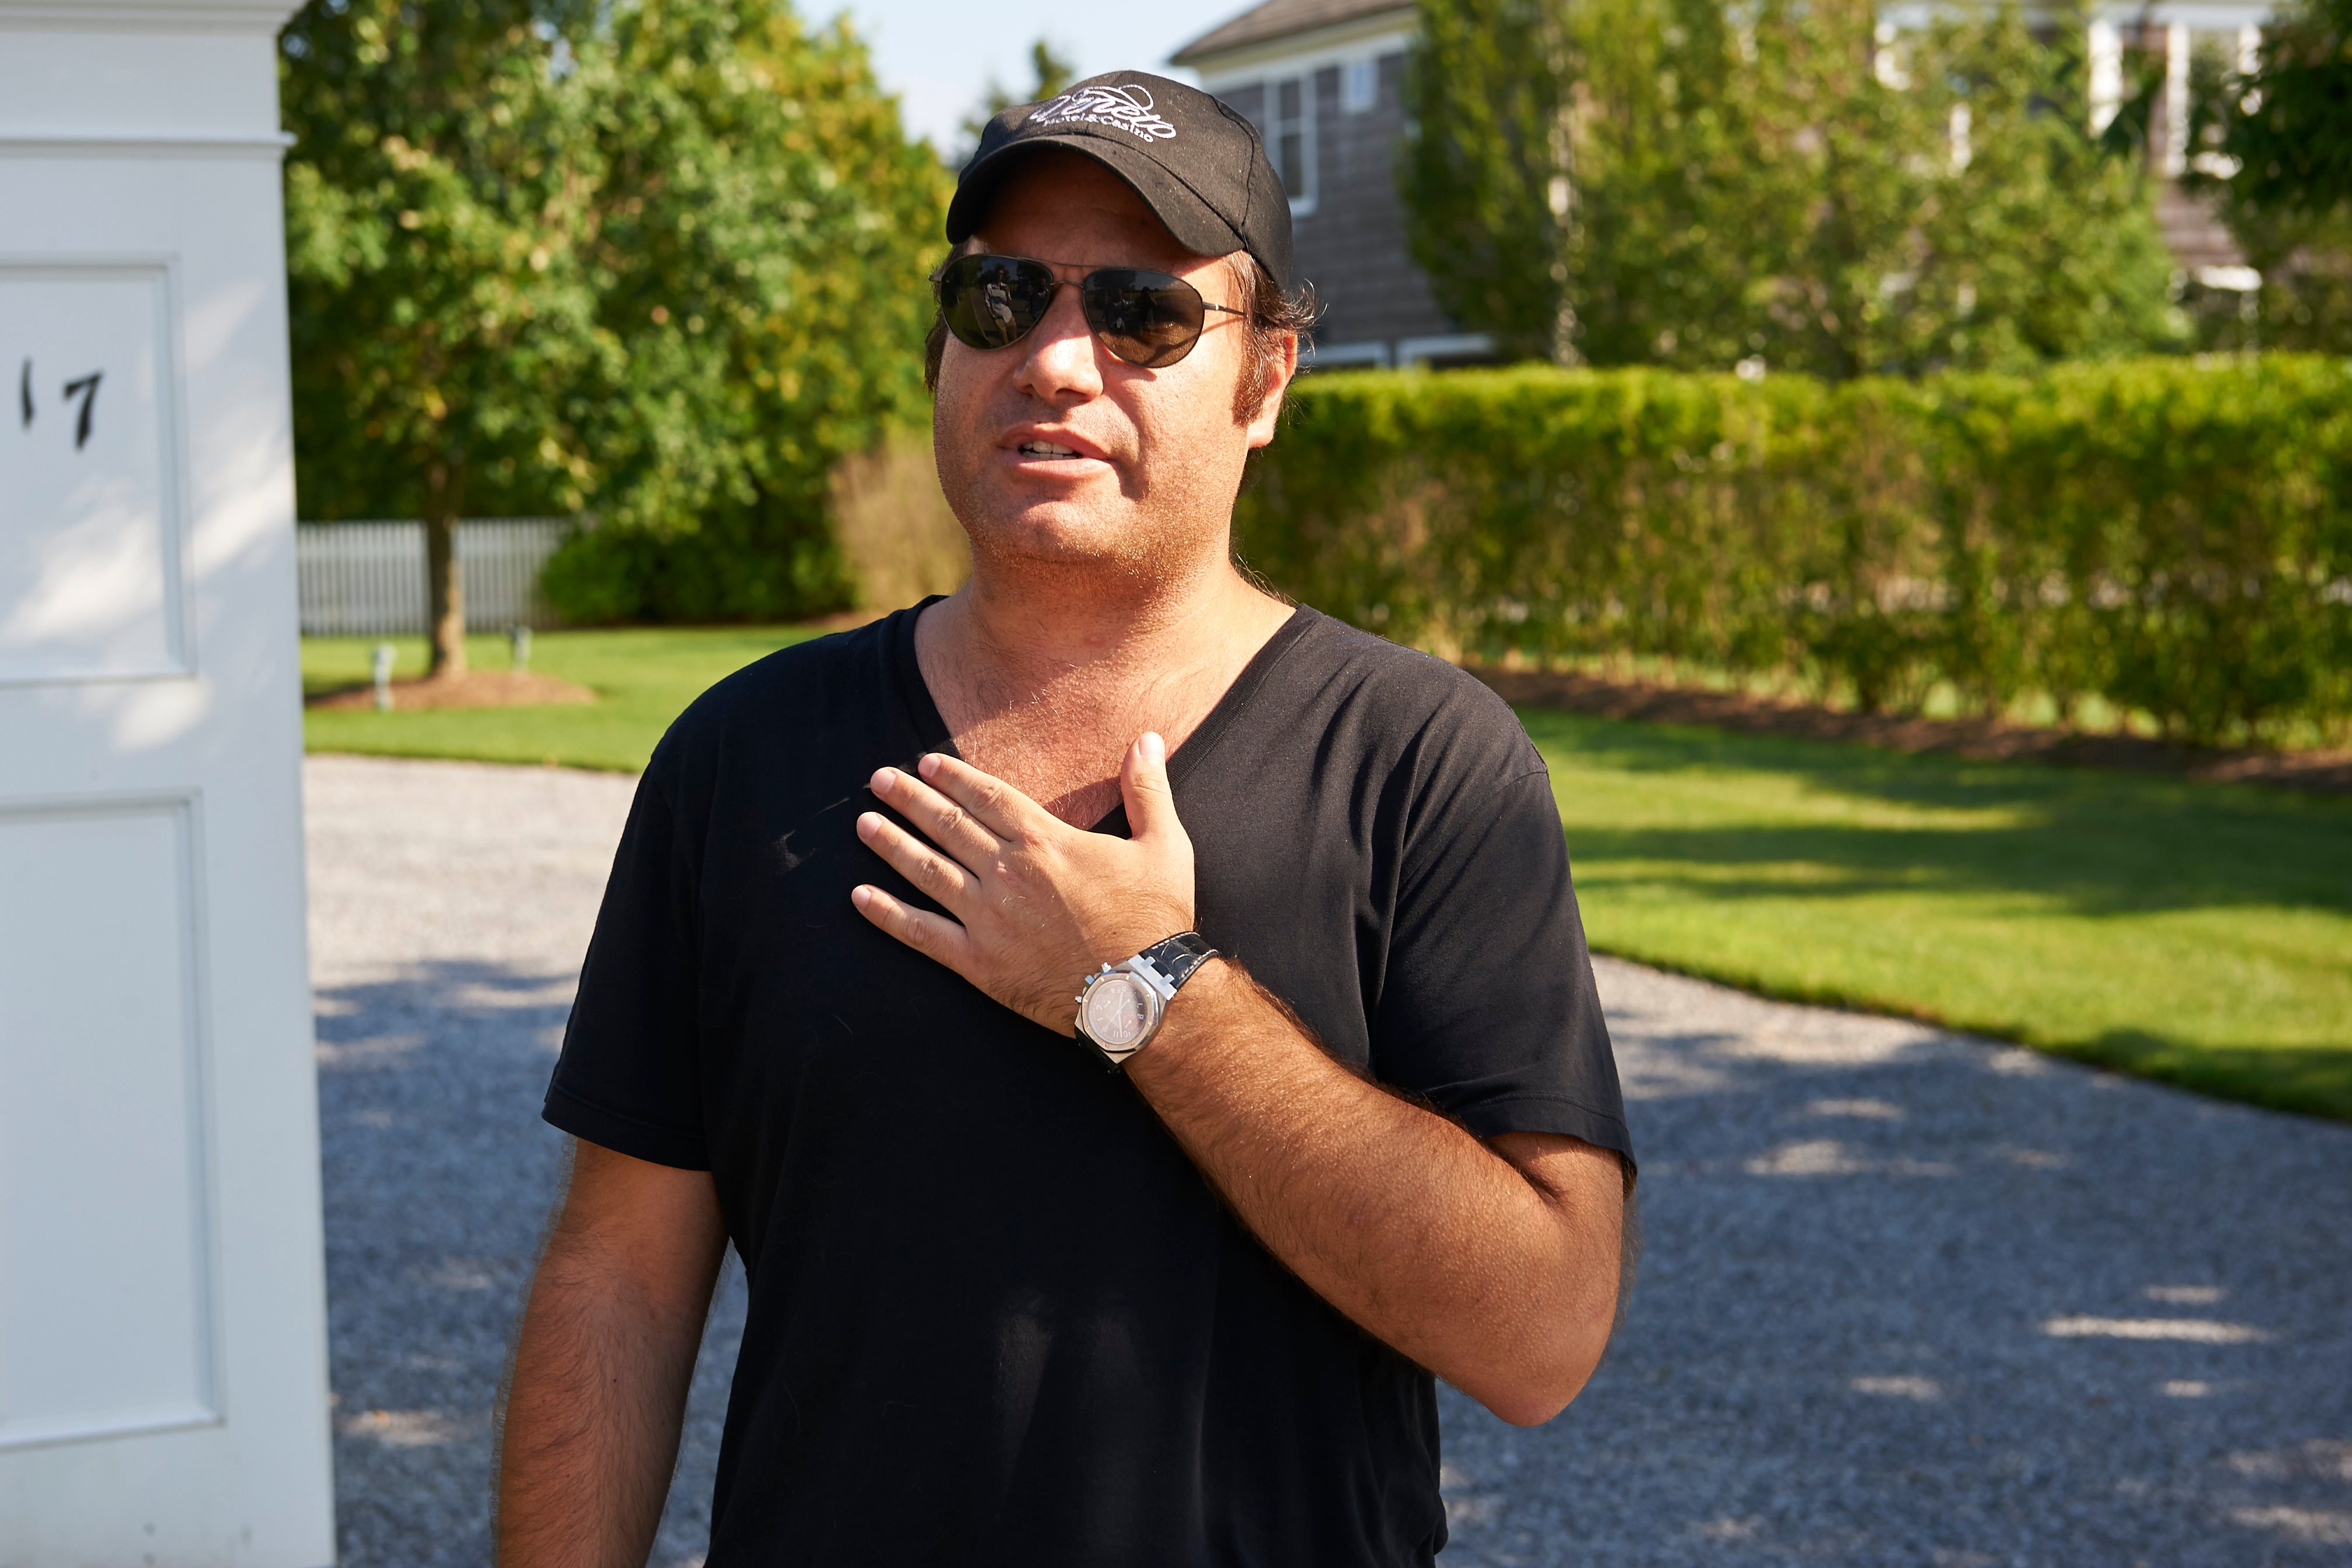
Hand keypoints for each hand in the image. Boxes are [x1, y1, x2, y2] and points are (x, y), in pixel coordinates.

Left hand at [850, 734, 1195, 1033]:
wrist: (1143, 993)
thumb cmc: (1156, 920)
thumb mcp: (1164, 845)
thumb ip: (1148, 788)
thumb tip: (1147, 737)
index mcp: (1046, 841)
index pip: (988, 797)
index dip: (954, 777)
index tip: (927, 763)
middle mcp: (1008, 872)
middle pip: (948, 825)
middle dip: (910, 799)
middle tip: (879, 780)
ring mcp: (988, 918)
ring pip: (927, 871)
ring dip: (891, 844)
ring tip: (864, 824)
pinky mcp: (979, 963)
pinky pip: (922, 934)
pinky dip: (888, 915)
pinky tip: (860, 897)